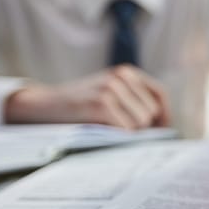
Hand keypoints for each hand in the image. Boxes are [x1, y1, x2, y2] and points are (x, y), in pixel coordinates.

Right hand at [4, 65, 170, 129]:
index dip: (164, 115)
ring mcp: (111, 88)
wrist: (44, 104)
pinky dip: (120, 136)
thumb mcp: (109, 93)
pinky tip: (105, 133)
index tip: (163, 130)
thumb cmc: (81, 105)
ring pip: (142, 122)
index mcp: (126, 72)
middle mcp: (121, 76)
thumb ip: (133, 100)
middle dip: (144, 127)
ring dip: (130, 132)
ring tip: (110, 129)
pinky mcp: (101, 103)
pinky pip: (127, 129)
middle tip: (123, 132)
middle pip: (153, 112)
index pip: (160, 94)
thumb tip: (163, 125)